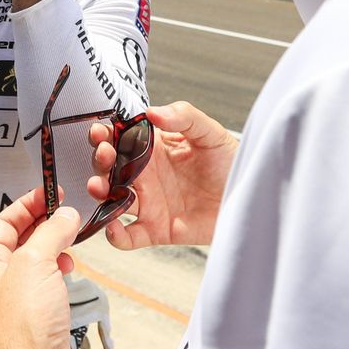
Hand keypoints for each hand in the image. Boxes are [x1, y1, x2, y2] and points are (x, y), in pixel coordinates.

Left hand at [0, 189, 93, 348]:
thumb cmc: (24, 328)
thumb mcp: (34, 264)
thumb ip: (50, 233)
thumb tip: (65, 214)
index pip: (3, 225)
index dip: (26, 205)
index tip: (52, 193)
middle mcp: (0, 289)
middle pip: (20, 246)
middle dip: (43, 227)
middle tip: (69, 215)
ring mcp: (21, 310)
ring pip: (37, 270)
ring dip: (54, 253)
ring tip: (71, 247)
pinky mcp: (42, 329)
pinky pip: (51, 293)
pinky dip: (62, 280)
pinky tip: (73, 277)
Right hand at [88, 101, 236, 248]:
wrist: (250, 195)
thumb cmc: (230, 162)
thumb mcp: (210, 132)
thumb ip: (183, 117)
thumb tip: (152, 111)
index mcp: (153, 149)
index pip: (120, 139)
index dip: (105, 134)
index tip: (101, 131)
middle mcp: (146, 175)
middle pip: (110, 167)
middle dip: (99, 160)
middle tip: (104, 154)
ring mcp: (149, 202)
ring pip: (112, 198)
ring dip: (99, 192)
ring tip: (99, 186)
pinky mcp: (157, 228)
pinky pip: (129, 236)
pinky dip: (115, 235)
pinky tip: (112, 226)